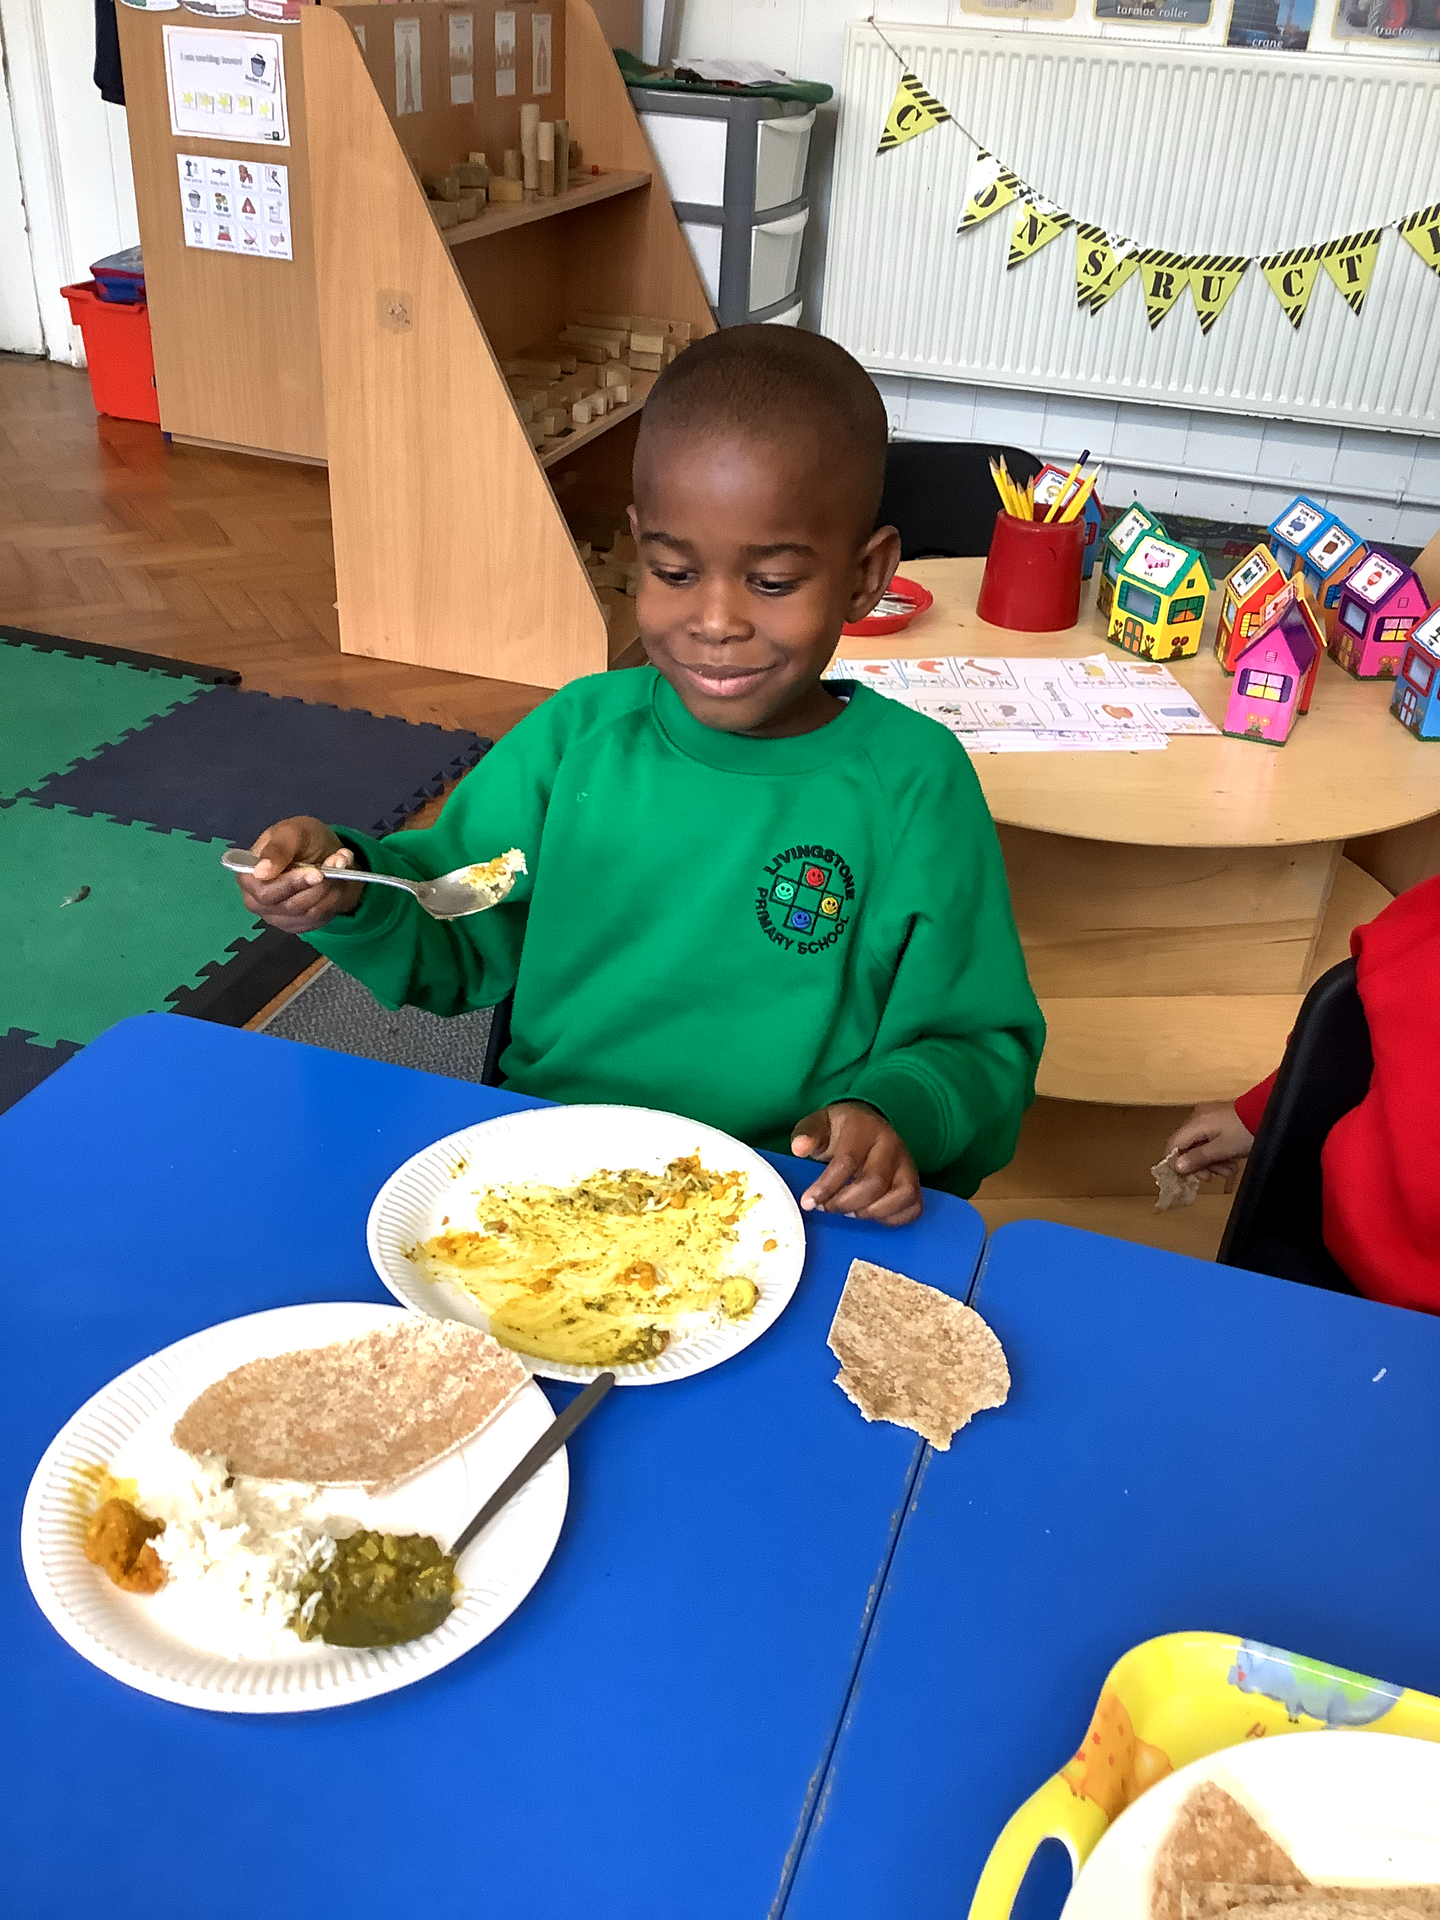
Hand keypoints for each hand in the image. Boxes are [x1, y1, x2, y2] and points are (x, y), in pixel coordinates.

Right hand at [233, 815, 362, 933]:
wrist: (324, 853)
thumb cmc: (301, 839)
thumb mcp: (292, 831)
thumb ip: (277, 849)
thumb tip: (261, 872)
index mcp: (247, 875)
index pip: (264, 892)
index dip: (292, 884)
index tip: (317, 872)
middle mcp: (257, 900)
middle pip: (288, 906)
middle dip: (316, 887)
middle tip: (335, 865)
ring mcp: (277, 916)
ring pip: (308, 913)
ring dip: (330, 889)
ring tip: (337, 866)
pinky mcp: (297, 925)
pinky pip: (319, 920)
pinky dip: (333, 900)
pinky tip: (334, 883)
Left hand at [790, 1101, 922, 1225]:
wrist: (866, 1124)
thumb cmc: (840, 1130)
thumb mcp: (819, 1124)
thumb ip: (808, 1134)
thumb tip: (799, 1148)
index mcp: (865, 1129)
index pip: (848, 1161)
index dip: (827, 1186)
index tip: (809, 1203)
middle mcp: (891, 1145)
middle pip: (875, 1183)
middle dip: (846, 1203)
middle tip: (827, 1207)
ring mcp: (907, 1164)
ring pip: (901, 1196)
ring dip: (871, 1212)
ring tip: (849, 1210)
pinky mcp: (915, 1182)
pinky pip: (913, 1207)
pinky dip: (892, 1218)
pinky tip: (869, 1213)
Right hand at [1166, 1103, 1254, 1180]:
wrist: (1265, 1116)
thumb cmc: (1243, 1132)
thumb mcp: (1221, 1149)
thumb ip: (1198, 1158)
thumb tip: (1176, 1167)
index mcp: (1195, 1124)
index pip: (1174, 1144)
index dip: (1175, 1162)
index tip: (1186, 1178)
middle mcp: (1198, 1121)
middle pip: (1188, 1148)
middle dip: (1201, 1165)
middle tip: (1212, 1177)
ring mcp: (1209, 1122)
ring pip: (1201, 1148)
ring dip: (1213, 1163)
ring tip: (1229, 1170)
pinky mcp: (1219, 1125)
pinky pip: (1211, 1143)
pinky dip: (1219, 1155)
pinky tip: (1231, 1162)